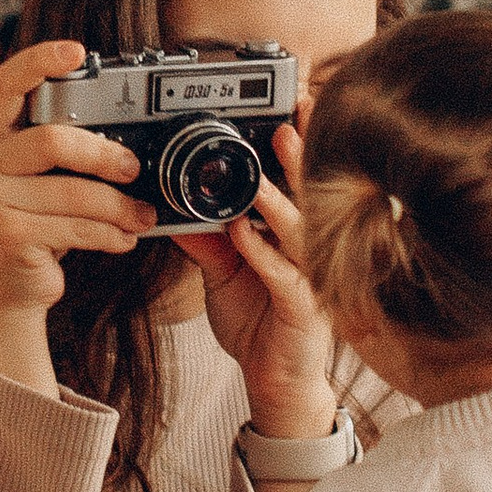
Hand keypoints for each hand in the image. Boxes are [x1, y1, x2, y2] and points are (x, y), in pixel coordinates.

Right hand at [0, 37, 152, 397]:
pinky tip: (123, 239)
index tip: (77, 52)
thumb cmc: (29, 228)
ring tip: (142, 217)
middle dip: (104, 154)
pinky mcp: (5, 236)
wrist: (3, 294)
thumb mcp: (34, 182)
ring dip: (118, 206)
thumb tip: (128, 141)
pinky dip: (109, 234)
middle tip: (134, 169)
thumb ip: (58, 152)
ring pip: (72, 191)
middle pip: (51, 140)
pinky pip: (74, 227)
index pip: (6, 84)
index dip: (39, 60)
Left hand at [180, 122, 336, 440]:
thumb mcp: (225, 274)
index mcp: (292, 236)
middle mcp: (308, 250)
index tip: (291, 108)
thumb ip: (208, 240)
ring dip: (280, 201)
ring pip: (301, 232)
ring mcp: (311, 278)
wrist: (275, 383)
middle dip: (302, 157)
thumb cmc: (260, 325)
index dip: (299, 145)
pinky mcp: (304, 308)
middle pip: (311, 195)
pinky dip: (262, 253)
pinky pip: (283, 275)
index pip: (298, 182)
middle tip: (288, 121)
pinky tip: (243, 235)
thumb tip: (180, 208)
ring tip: (259, 177)